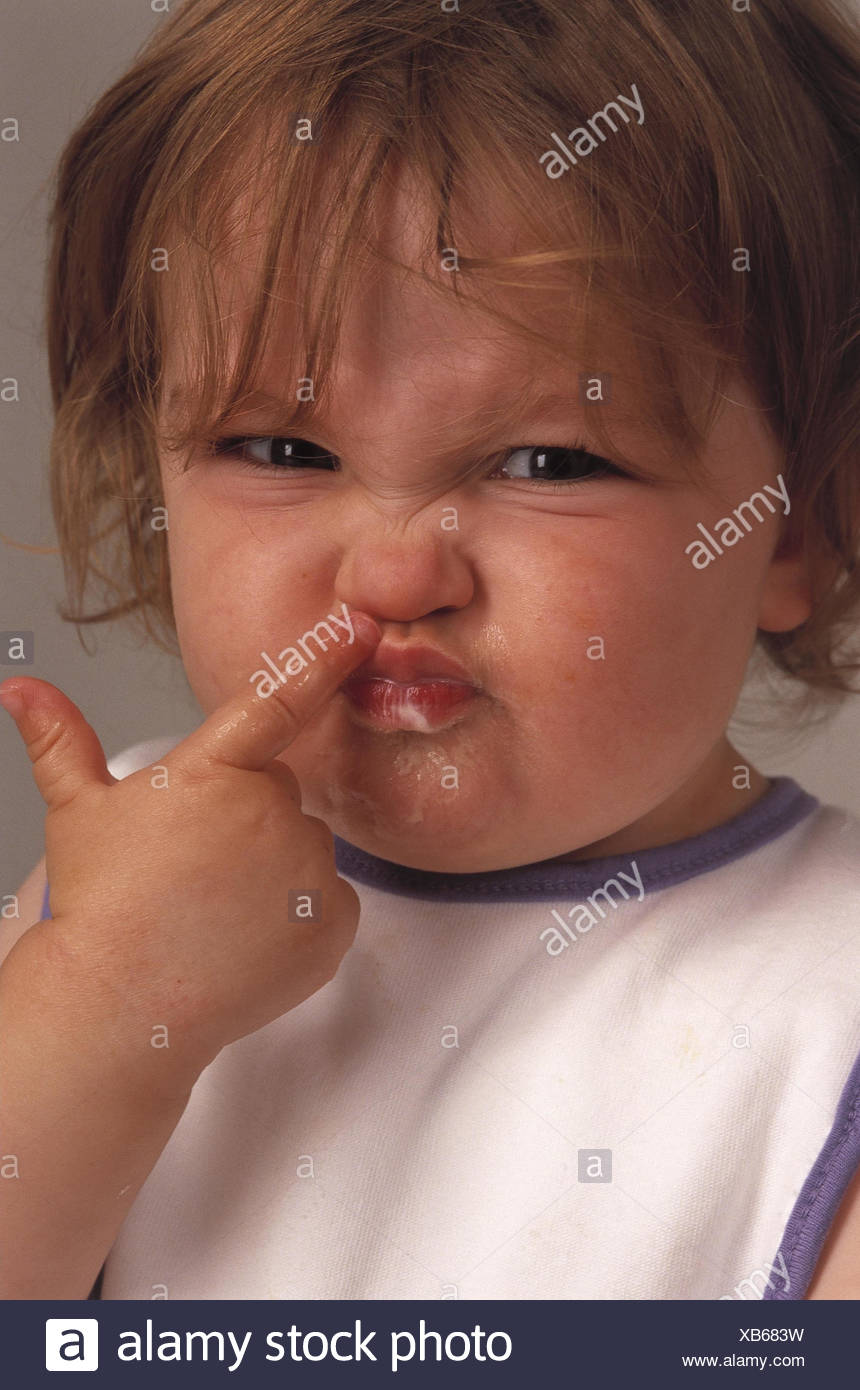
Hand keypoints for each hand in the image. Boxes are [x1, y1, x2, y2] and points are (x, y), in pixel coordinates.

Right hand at [0, 610, 380, 1090]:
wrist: (121, 1005)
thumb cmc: (99, 906)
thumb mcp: (78, 813)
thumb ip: (61, 742)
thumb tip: (21, 688)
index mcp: (214, 773)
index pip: (278, 698)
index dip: (322, 656)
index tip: (361, 625)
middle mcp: (271, 813)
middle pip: (280, 794)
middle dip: (247, 817)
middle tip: (196, 865)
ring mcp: (308, 872)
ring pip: (305, 849)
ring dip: (275, 868)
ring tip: (216, 908)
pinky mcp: (332, 926)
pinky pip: (328, 903)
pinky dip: (300, 917)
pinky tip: (248, 936)